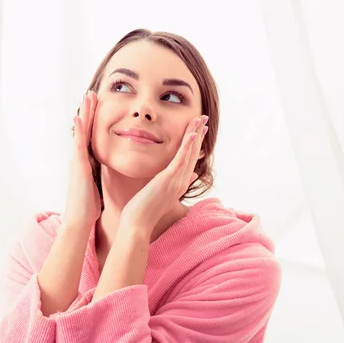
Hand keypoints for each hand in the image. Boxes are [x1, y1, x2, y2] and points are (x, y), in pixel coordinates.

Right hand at [61, 91, 101, 231]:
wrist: (79, 220)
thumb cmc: (88, 206)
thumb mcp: (97, 185)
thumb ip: (99, 175)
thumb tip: (107, 172)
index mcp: (86, 161)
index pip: (91, 136)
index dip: (94, 120)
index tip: (98, 105)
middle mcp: (80, 158)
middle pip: (85, 129)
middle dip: (88, 110)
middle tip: (91, 92)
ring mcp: (77, 160)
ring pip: (81, 131)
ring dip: (83, 113)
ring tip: (86, 96)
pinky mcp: (78, 165)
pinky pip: (79, 143)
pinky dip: (79, 129)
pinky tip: (79, 116)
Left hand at [120, 115, 208, 233]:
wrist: (138, 223)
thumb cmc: (144, 210)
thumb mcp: (161, 193)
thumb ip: (175, 184)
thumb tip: (189, 177)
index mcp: (179, 183)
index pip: (190, 159)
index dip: (196, 144)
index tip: (200, 130)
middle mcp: (181, 181)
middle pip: (193, 154)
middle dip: (199, 134)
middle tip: (204, 119)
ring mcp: (176, 181)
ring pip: (189, 154)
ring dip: (195, 134)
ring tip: (200, 119)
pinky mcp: (169, 180)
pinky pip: (180, 160)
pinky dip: (187, 147)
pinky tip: (192, 134)